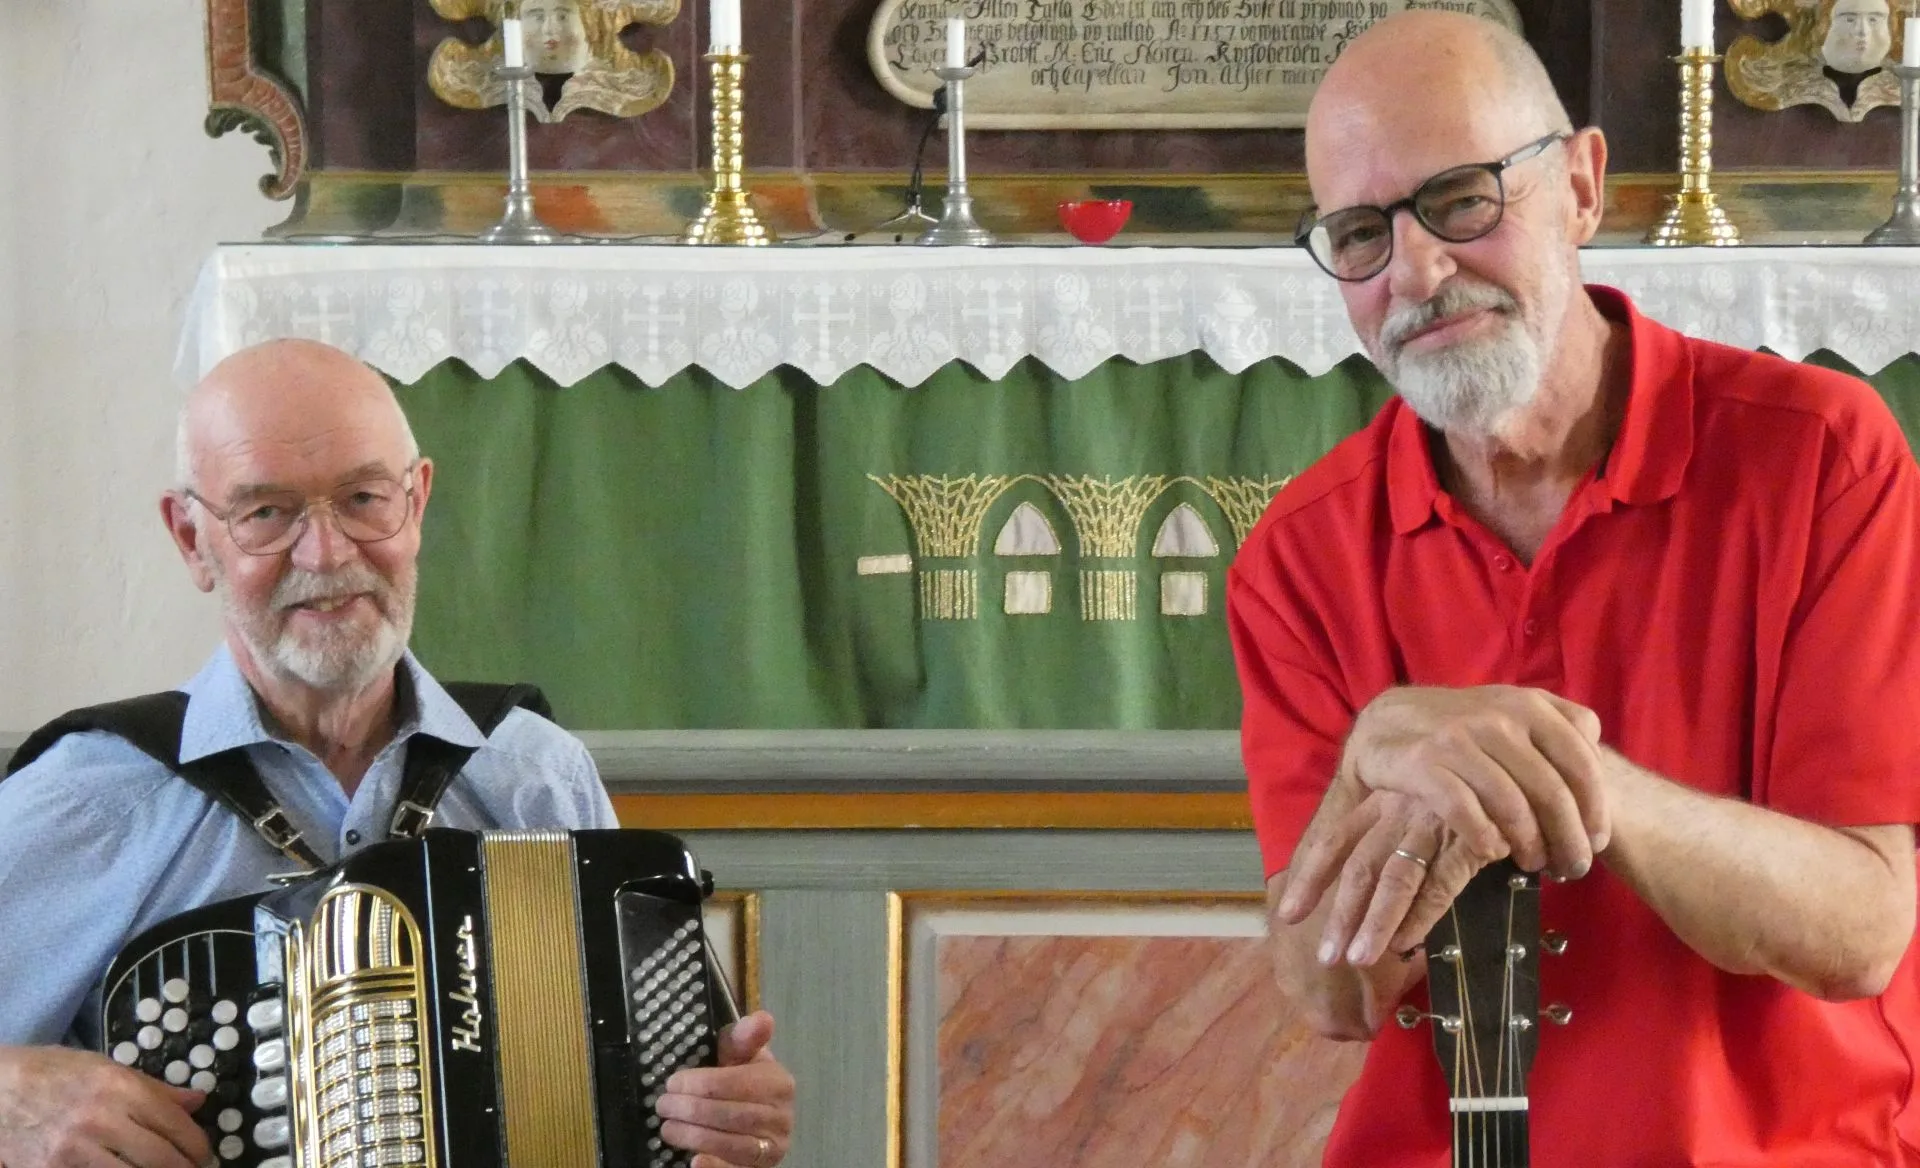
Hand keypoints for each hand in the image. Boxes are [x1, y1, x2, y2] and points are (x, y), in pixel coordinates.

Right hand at [0, 1044, 208, 1167]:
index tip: (204, 1153)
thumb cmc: (54, 1073)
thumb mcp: (106, 1068)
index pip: (175, 1124)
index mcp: (120, 1088)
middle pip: (161, 1158)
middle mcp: (102, 1120)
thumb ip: (155, 1088)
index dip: (197, 1145)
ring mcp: (75, 1151)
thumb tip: (197, 1101)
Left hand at [655, 1011, 793, 1167]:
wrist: (758, 1119)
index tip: (672, 1083)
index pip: (735, 1082)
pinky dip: (715, 1167)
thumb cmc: (742, 1080)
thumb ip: (743, 1038)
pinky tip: (695, 1162)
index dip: (699, 1084)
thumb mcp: (741, 1056)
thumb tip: (763, 1018)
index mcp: (778, 1082)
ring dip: (693, 1136)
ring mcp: (773, 1146)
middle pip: (730, 1114)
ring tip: (668, 1129)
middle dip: (690, 1110)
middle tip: (663, 1106)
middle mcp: (782, 1116)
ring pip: (731, 1143)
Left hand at [1277, 789, 1496, 966]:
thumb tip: (1372, 895)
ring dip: (1375, 923)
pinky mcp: (1471, 840)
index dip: (1311, 878)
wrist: (1532, 764)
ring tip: (1358, 959)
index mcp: (1385, 801)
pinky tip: (1407, 943)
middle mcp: (1401, 810)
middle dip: (1340, 915)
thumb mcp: (1425, 809)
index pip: (1336, 840)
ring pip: (1395, 879)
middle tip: (1324, 956)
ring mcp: (1434, 823)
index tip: (1288, 915)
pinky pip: (1439, 884)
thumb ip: (1400, 842)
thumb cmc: (1474, 792)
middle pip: (1360, 866)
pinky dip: (1421, 915)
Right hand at [1345, 685, 1609, 877]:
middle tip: (1573, 868)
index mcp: (1530, 706)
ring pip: (1511, 805)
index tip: (1597, 841)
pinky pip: (1464, 811)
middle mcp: (1498, 718)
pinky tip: (1493, 852)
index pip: (1581, 763)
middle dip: (1568, 838)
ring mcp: (1458, 739)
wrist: (1388, 720)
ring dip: (1529, 845)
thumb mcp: (1513, 712)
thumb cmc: (1463, 727)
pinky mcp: (1422, 762)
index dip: (1595, 809)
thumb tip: (1599, 767)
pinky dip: (1484, 838)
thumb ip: (1558, 729)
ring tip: (1534, 865)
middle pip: (1550, 791)